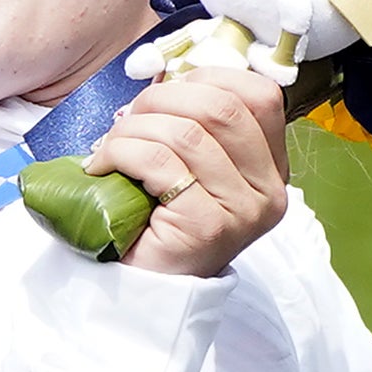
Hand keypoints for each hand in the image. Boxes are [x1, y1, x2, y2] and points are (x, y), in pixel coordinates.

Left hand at [92, 65, 292, 279]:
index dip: (207, 77)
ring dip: (134, 128)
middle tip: (126, 119)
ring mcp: (243, 211)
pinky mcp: (208, 227)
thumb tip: (164, 76)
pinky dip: (120, 152)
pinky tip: (101, 167)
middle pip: (222, 107)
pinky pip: (160, 162)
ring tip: (109, 148)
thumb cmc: (157, 223)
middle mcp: (268, 190)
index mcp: (270, 168)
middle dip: (162, 99)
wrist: (141, 295)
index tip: (165, 92)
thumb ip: (192, 123)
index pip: (259, 96)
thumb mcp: (186, 166)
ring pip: (187, 132)